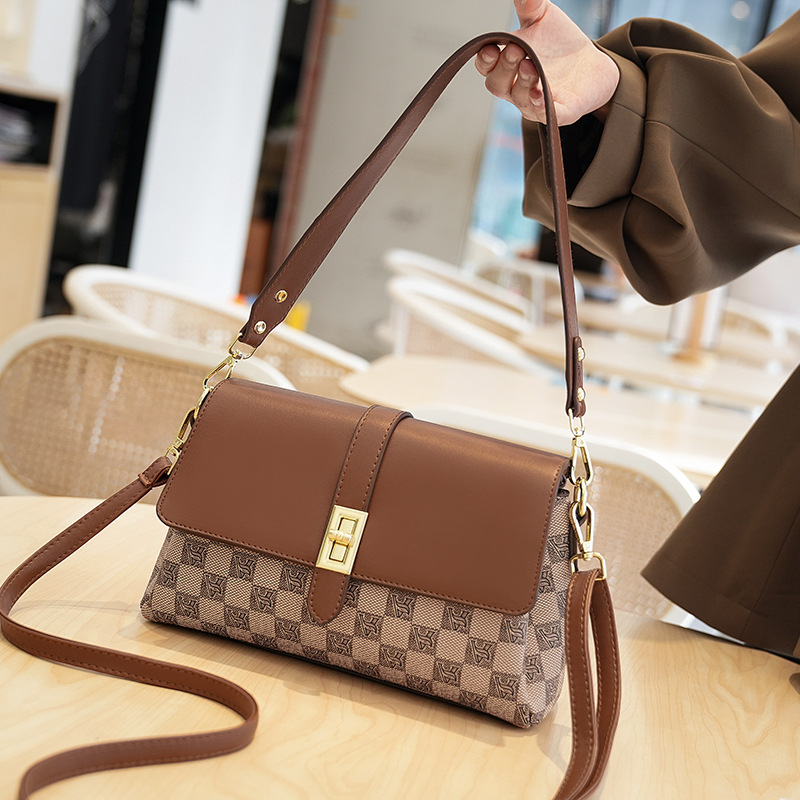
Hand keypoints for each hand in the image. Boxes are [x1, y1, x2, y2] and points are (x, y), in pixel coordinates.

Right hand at [475, 0, 618, 124]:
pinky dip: (541, 105)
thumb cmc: (559, 44)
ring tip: (531, 65)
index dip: (485, 61)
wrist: (591, 64)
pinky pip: (545, 114)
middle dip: (504, 68)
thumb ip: (530, 6)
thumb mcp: (543, 18)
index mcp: (507, 66)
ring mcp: (535, 103)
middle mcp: (516, 88)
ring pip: (519, 99)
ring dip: (523, 82)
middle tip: (516, 49)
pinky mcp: (558, 112)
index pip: (487, 68)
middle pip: (498, 85)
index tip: (491, 48)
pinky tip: (542, 93)